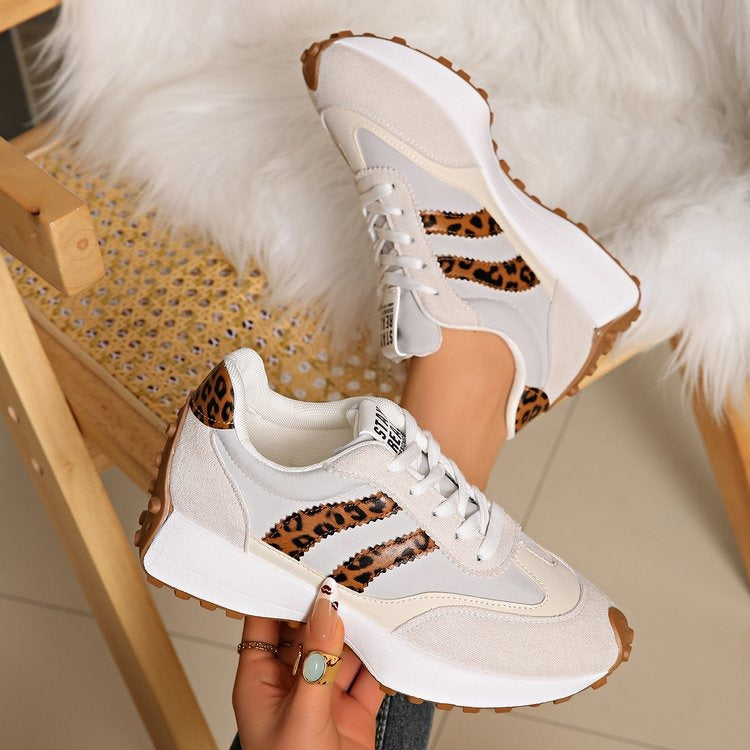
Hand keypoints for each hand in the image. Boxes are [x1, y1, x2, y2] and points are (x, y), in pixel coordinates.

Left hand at [233, 578, 383, 749]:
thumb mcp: (301, 714)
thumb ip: (317, 661)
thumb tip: (326, 612)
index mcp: (259, 684)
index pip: (265, 625)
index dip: (281, 596)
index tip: (302, 569)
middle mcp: (290, 687)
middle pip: (305, 633)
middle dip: (324, 610)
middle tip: (342, 581)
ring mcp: (322, 699)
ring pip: (339, 652)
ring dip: (356, 632)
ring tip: (370, 603)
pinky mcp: (352, 713)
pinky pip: (368, 675)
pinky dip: (380, 659)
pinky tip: (387, 641)